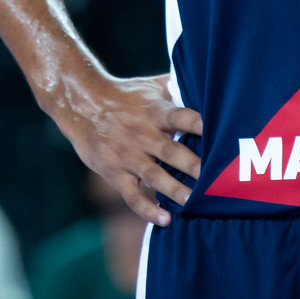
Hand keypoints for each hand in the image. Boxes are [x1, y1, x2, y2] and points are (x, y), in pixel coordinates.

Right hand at [53, 74, 201, 225]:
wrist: (82, 105)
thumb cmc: (125, 95)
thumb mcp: (151, 86)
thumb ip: (177, 86)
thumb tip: (207, 78)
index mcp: (154, 112)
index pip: (180, 116)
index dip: (197, 123)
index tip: (218, 132)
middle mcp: (142, 134)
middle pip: (171, 151)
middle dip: (193, 165)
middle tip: (216, 179)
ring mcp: (127, 156)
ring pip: (154, 176)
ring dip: (175, 189)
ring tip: (194, 202)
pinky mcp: (115, 173)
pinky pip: (132, 196)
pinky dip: (147, 209)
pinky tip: (165, 220)